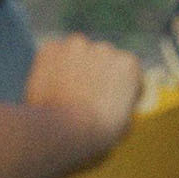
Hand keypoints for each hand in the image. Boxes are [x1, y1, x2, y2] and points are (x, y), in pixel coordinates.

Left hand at [24, 34, 143, 151]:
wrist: (61, 128)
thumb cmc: (97, 132)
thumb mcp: (126, 122)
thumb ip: (123, 103)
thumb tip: (117, 102)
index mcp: (129, 64)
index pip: (126, 71)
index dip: (117, 87)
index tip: (107, 100)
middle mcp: (105, 48)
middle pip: (101, 59)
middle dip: (95, 73)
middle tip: (82, 96)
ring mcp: (77, 45)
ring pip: (76, 54)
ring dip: (73, 66)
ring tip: (64, 92)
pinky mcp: (51, 47)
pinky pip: (52, 55)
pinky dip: (51, 66)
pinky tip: (49, 86)